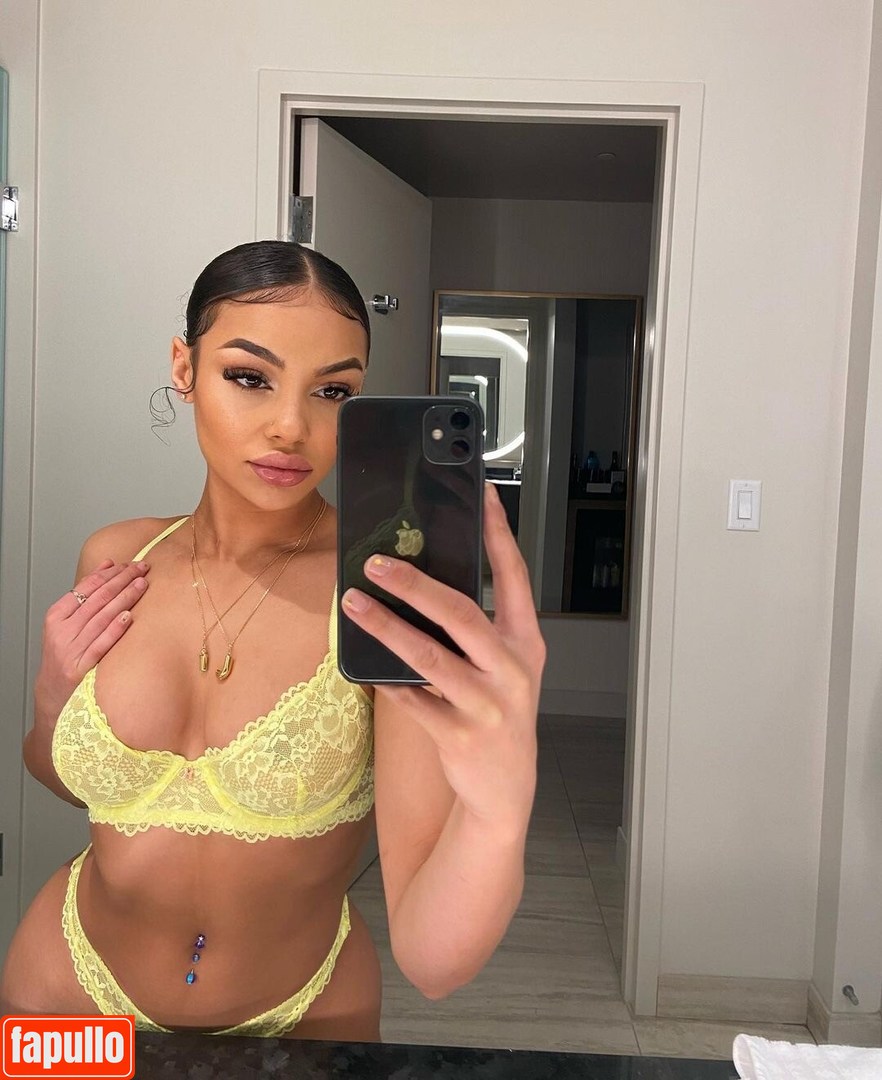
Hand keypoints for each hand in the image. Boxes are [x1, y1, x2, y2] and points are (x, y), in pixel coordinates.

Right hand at [34, 560, 150, 725]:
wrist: (54, 692)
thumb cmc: (65, 652)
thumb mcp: (67, 622)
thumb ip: (86, 595)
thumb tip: (107, 564)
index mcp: (56, 616)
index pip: (85, 588)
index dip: (109, 573)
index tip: (128, 564)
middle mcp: (62, 631)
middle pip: (96, 599)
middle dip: (121, 580)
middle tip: (142, 568)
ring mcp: (71, 649)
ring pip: (101, 618)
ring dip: (124, 598)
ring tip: (142, 584)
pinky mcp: (81, 668)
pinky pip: (101, 644)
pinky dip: (114, 629)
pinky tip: (128, 616)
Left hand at [342, 482, 545, 830]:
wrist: (505, 791)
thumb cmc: (498, 716)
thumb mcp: (503, 669)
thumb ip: (476, 631)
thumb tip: (423, 583)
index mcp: (525, 643)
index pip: (514, 576)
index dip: (498, 533)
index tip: (482, 496)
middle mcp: (512, 669)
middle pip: (461, 612)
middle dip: (415, 583)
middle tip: (377, 562)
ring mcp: (487, 704)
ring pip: (428, 655)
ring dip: (385, 625)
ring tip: (352, 603)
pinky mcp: (459, 734)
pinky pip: (412, 699)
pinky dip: (386, 679)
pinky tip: (364, 665)